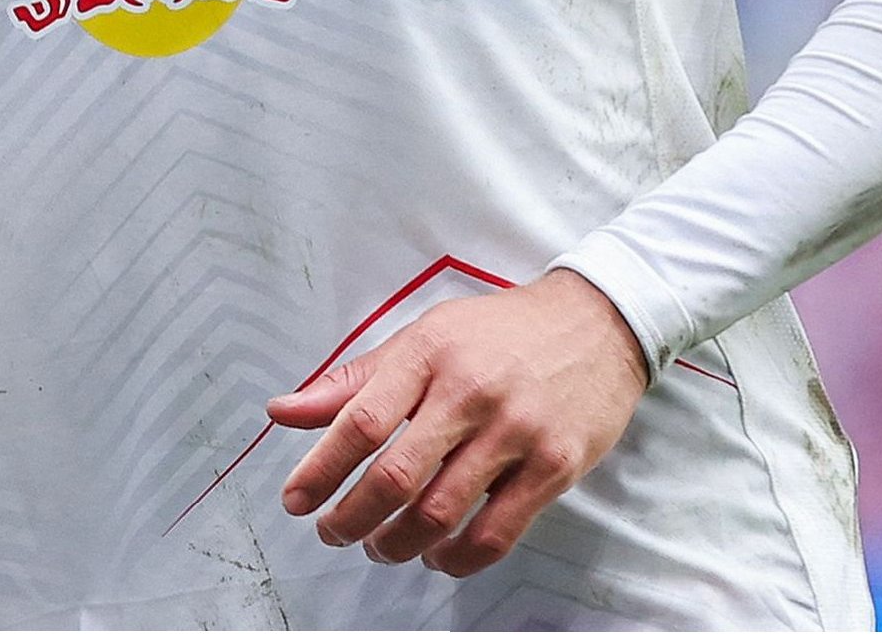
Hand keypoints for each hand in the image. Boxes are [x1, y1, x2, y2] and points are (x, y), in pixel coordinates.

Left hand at [269, 268, 650, 576]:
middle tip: (333, 532)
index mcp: (429, 353)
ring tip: (381, 547)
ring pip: (439, 513)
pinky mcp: (555, 465)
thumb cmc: (500, 332)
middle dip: (350, 519)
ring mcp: (517, 431)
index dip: (320, 470)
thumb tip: (283, 411)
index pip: (361, 422)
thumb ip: (354, 381)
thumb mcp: (423, 336)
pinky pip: (495, 534)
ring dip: (397, 545)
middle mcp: (471, 391)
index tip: (296, 501)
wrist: (598, 322)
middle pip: (395, 477)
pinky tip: (436, 556)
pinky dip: (455, 559)